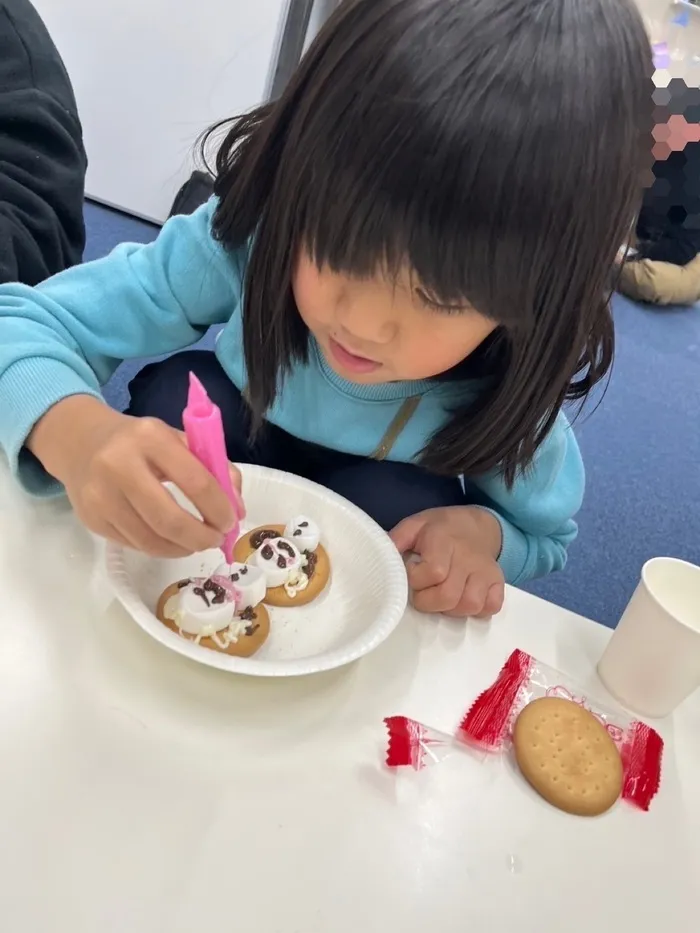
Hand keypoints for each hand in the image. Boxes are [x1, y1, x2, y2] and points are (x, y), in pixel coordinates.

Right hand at [28, 395, 243, 557]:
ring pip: (151, 540)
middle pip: (170, 520)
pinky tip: (169, 539)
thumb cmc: (140, 442)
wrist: (79, 442)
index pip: (196, 481)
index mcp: (150, 438)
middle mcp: (119, 465)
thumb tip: (237, 510)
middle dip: (201, 537)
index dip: (219, 509)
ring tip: (195, 542)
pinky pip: (134, 545)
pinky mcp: (91, 519)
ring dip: (182, 548)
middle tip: (215, 540)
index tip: (230, 522)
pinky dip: (159, 548)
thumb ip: (214, 468)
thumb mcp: (177, 440)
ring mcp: (100, 495)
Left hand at [391, 506, 504, 617]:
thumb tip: (378, 557)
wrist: (478, 525)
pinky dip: (476, 611)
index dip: (416, 579)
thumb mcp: (415, 525)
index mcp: (444, 540)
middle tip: (423, 591)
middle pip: (448, 595)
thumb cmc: (440, 528)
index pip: (433, 572)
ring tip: (442, 596)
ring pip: (470, 605)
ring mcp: (486, 571)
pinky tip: (462, 598)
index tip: (411, 571)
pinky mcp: (499, 583)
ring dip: (450, 609)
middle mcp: (468, 557)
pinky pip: (490, 607)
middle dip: (428, 601)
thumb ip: (395, 540)